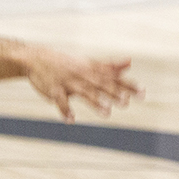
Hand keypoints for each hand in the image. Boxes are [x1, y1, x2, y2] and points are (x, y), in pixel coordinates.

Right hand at [25, 51, 141, 120]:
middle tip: (125, 102)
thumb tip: (129, 62)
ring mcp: (68, 82)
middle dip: (113, 92)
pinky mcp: (54, 89)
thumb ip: (110, 66)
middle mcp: (82, 74)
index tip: (142, 92)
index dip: (128, 85)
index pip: (113, 77)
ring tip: (106, 112)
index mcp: (92, 69)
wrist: (36, 58)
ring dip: (95, 101)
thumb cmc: (67, 63)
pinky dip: (65, 110)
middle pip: (100, 84)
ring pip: (83, 92)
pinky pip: (60, 100)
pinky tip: (71, 120)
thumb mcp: (88, 62)